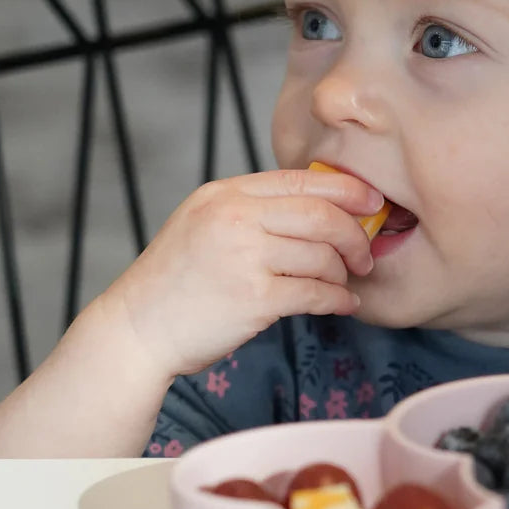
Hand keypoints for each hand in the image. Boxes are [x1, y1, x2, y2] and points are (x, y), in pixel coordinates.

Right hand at [96, 168, 382, 379]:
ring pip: (323, 256)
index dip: (348, 190)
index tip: (373, 203)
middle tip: (365, 254)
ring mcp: (244, 257)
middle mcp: (235, 218)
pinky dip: (337, 300)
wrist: (136, 329)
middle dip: (355, 235)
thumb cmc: (178, 280)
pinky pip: (315, 293)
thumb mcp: (205, 222)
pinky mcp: (253, 298)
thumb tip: (322, 207)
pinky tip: (342, 304)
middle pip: (322, 215)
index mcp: (226, 194)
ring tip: (343, 284)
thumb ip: (254, 210)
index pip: (302, 180)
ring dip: (343, 273)